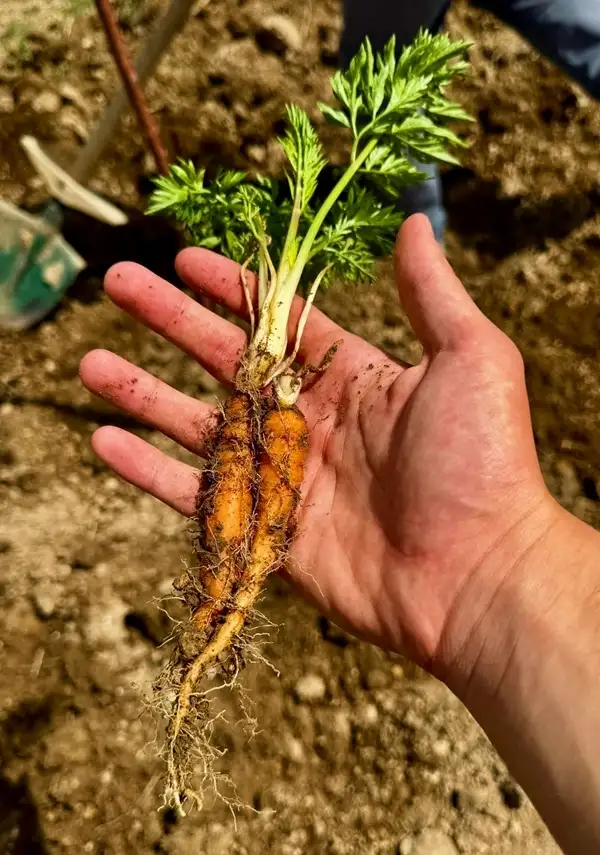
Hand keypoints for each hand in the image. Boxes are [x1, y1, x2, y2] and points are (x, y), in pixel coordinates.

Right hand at [80, 214, 557, 670]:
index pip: (277, 321)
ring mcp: (284, 478)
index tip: (185, 257)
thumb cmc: (481, 463)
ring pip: (197, 425)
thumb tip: (414, 224)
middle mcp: (310, 422)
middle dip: (169, 321)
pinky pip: (195, 496)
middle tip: (118, 284)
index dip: (231, 288)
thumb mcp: (470, 357)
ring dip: (143, 391)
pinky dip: (148, 471)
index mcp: (352, 378)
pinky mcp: (265, 532)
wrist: (477, 576)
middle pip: (222, 361)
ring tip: (89, 360)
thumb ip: (431, 293)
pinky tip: (106, 442)